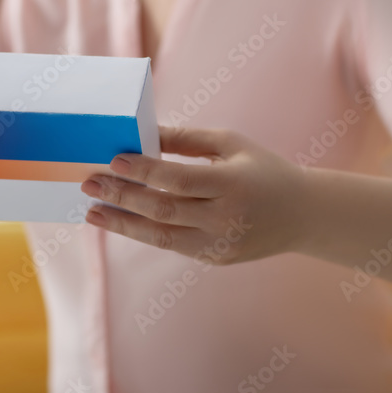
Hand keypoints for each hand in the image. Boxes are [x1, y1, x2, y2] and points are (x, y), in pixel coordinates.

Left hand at [79, 125, 312, 264]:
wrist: (302, 215)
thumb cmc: (262, 170)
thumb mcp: (231, 145)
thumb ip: (186, 139)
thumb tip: (142, 134)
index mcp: (233, 185)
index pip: (179, 180)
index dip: (144, 171)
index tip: (114, 160)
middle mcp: (225, 219)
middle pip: (163, 210)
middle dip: (122, 196)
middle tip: (89, 182)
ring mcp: (219, 244)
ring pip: (161, 236)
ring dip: (122, 224)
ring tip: (93, 211)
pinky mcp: (214, 259)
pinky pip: (173, 244)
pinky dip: (144, 232)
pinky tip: (121, 220)